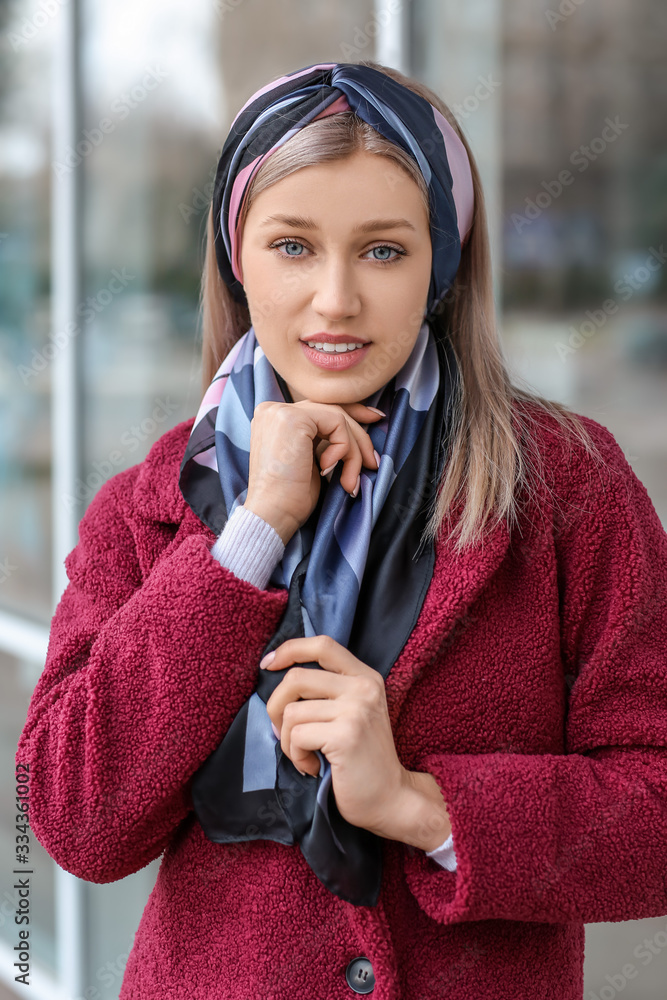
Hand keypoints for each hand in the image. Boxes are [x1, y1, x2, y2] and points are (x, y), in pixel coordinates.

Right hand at [244, 400, 382, 544]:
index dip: (352, 412)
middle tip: (373, 462)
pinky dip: (344, 449)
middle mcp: (274, 409)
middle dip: (360, 435)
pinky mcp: (292, 418)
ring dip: (354, 451)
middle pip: (332, 409)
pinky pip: (337, 424)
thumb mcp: (311, 460)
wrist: (273, 515)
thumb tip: (358, 432)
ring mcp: (281, 412)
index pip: (320, 407)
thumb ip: (324, 440)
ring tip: (351, 480)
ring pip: (337, 417)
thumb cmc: (290, 498)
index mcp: (275, 419)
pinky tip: (329, 470)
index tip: (375, 420)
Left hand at [260, 635, 410, 837]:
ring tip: (305, 755)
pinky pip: (296, 736)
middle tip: (282, 732)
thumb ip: (326, 693)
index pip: (322, 644)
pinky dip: (296, 756)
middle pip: (296, 678)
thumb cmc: (362, 760)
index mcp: (365, 677)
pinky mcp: (346, 735)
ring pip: (291, 712)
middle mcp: (363, 687)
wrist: (391, 799)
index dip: (290, 650)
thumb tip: (276, 685)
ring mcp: (355, 710)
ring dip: (286, 740)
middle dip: (275, 707)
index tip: (268, 665)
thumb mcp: (352, 713)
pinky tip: (313, 767)